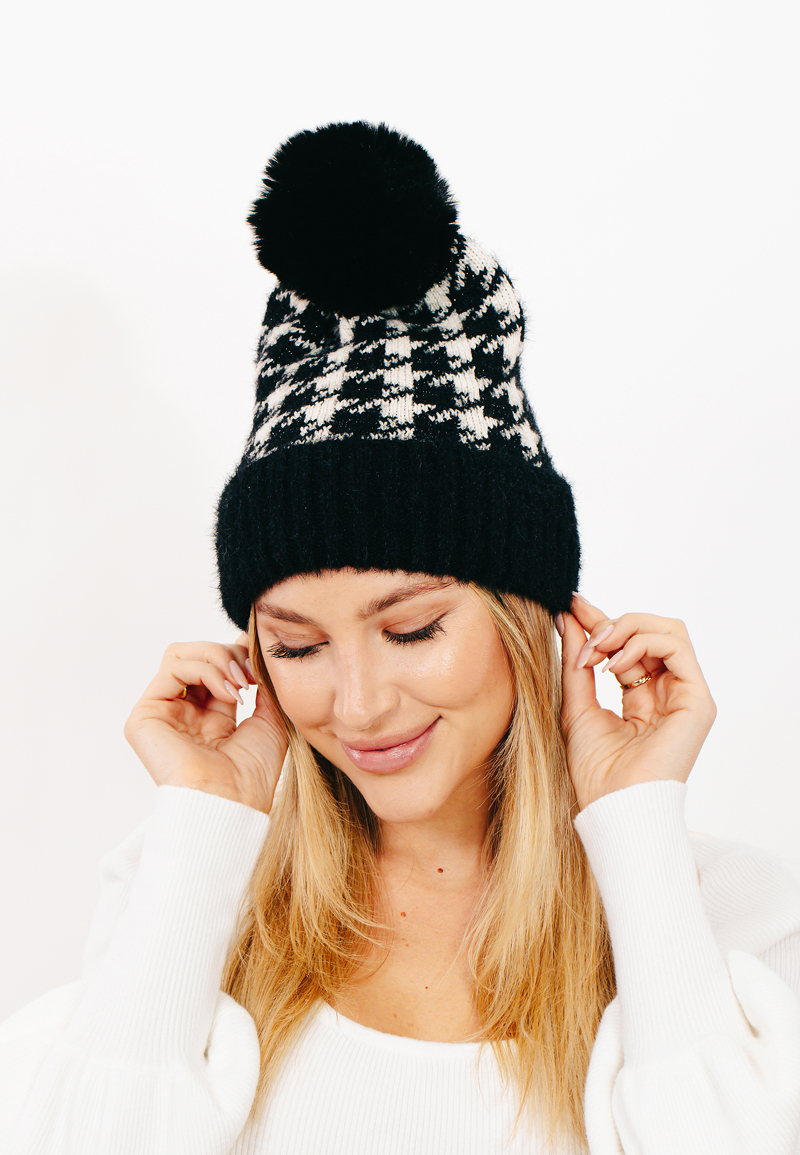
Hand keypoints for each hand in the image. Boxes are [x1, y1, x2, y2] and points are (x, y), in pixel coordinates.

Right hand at [123, 633, 287, 813]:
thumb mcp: (267, 719)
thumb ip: (258, 683)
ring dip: (217, 659)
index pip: (213, 666)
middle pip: (196, 654)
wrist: (233, 802)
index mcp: (208, 716)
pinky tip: (227, 693)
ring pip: (182, 654)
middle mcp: (181, 712)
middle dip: (228, 655)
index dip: (235, 654)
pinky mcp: (145, 715)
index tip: (258, 658)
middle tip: (251, 676)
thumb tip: (249, 646)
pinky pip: (173, 667)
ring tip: (241, 685)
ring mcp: (162, 712)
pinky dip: (205, 669)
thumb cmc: (251, 773)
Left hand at [559, 595, 716, 811]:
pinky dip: (641, 643)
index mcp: (642, 696)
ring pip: (668, 630)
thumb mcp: (576, 704)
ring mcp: (685, 695)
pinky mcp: (697, 700)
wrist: (612, 806)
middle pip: (650, 631)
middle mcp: (668, 692)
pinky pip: (676, 646)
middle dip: (612, 623)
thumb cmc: (594, 770)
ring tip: (596, 653)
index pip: (627, 644)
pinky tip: (613, 666)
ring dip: (626, 630)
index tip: (572, 604)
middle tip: (584, 640)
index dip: (601, 620)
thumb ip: (576, 661)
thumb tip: (568, 618)